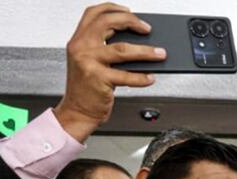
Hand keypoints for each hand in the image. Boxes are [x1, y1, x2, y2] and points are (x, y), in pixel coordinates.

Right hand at [53, 3, 163, 141]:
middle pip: (109, 23)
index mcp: (78, 40)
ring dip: (146, 51)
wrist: (77, 112)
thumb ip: (102, 46)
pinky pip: (126, 76)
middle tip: (147, 29)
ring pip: (123, 49)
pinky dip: (141, 77)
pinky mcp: (98, 79)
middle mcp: (81, 47)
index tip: (129, 12)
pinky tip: (150, 78)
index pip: (94, 13)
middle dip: (132, 22)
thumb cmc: (85, 88)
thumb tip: (134, 38)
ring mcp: (89, 62)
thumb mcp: (87, 60)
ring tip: (159, 54)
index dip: (113, 8)